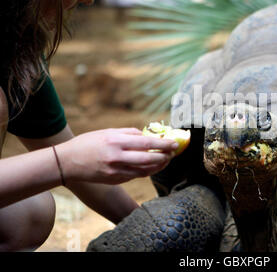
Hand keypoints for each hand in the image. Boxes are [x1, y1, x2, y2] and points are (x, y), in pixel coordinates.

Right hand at [55, 128, 178, 184]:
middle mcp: (117, 158)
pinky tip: (152, 166)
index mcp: (116, 142)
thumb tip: (147, 136)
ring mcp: (116, 171)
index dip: (163, 144)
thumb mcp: (107, 132)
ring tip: (166, 159)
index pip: (147, 143)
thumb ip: (128, 133)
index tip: (174, 143)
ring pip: (145, 171)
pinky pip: (135, 176)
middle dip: (165, 156)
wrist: (66, 162)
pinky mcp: (114, 180)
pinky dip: (146, 171)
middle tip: (173, 152)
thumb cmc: (87, 143)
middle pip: (149, 159)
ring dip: (159, 166)